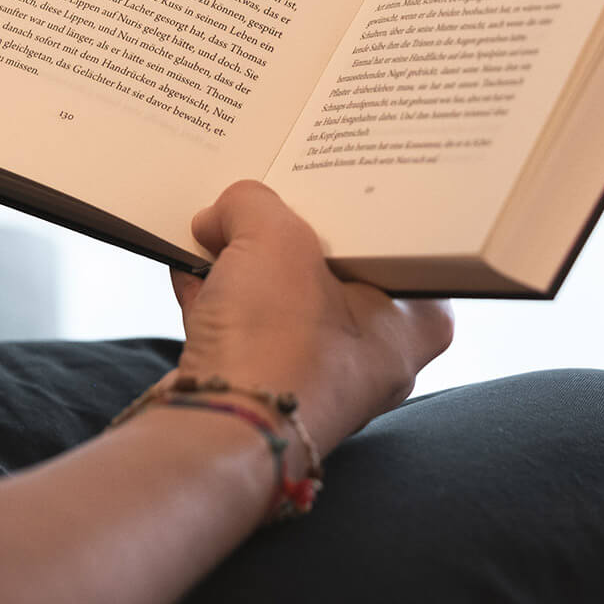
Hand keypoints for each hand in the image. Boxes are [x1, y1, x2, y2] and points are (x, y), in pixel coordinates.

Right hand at [167, 181, 453, 460]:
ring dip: (245, 262)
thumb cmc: (277, 342)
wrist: (217, 431)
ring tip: (217, 222)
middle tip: (266, 192)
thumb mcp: (274, 237)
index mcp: (413, 320)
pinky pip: (243, 326)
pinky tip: (190, 265)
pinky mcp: (262, 387)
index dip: (360, 203)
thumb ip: (254, 204)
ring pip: (283, 298)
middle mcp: (373, 353)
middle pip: (334, 267)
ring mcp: (316, 375)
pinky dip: (217, 296)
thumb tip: (224, 211)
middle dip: (290, 230)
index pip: (399, 243)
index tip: (331, 173)